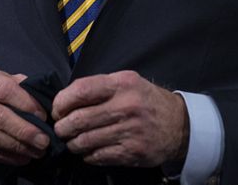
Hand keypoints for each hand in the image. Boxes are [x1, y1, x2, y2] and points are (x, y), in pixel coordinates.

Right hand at [0, 63, 49, 166]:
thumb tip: (46, 103)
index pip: (4, 89)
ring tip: (37, 151)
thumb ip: (22, 87)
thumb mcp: (4, 80)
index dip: (26, 104)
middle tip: (44, 140)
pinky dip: (7, 156)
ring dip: (18, 147)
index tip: (43, 116)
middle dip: (24, 131)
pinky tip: (22, 157)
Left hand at [51, 70, 188, 167]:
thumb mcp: (128, 82)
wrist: (179, 125)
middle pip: (78, 119)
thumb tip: (66, 99)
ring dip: (72, 143)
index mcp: (122, 84)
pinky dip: (87, 155)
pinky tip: (89, 150)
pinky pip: (97, 156)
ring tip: (73, 141)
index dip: (61, 102)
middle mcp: (126, 106)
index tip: (58, 109)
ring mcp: (129, 131)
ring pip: (84, 141)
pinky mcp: (131, 152)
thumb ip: (100, 87)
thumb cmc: (147, 101)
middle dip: (62, 127)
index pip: (80, 91)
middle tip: (61, 129)